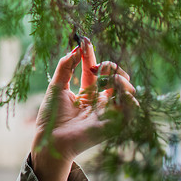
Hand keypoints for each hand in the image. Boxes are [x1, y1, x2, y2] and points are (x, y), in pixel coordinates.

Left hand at [30, 37, 135, 180]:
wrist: (50, 139)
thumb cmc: (50, 116)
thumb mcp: (56, 86)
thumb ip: (65, 67)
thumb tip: (75, 49)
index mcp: (86, 93)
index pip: (94, 70)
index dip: (91, 55)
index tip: (85, 41)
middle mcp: (99, 101)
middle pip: (116, 77)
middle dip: (110, 66)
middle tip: (96, 67)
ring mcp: (108, 112)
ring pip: (127, 90)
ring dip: (120, 78)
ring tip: (107, 77)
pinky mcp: (113, 124)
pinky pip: (130, 110)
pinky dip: (128, 97)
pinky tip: (117, 89)